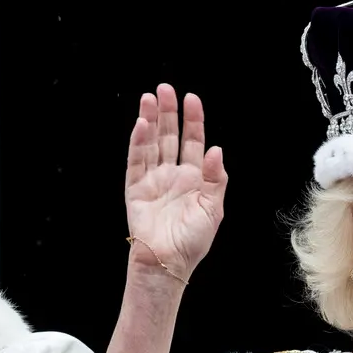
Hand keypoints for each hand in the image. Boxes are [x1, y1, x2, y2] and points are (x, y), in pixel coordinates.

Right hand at [124, 84, 226, 283]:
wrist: (168, 262)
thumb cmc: (192, 241)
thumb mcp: (213, 209)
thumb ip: (216, 179)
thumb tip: (217, 149)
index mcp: (194, 179)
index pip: (192, 142)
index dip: (193, 120)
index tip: (192, 99)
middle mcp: (172, 175)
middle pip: (169, 137)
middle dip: (168, 112)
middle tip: (165, 89)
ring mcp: (152, 180)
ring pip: (151, 144)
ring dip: (150, 121)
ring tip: (149, 99)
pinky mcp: (135, 189)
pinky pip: (136, 162)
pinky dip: (138, 143)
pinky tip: (141, 125)